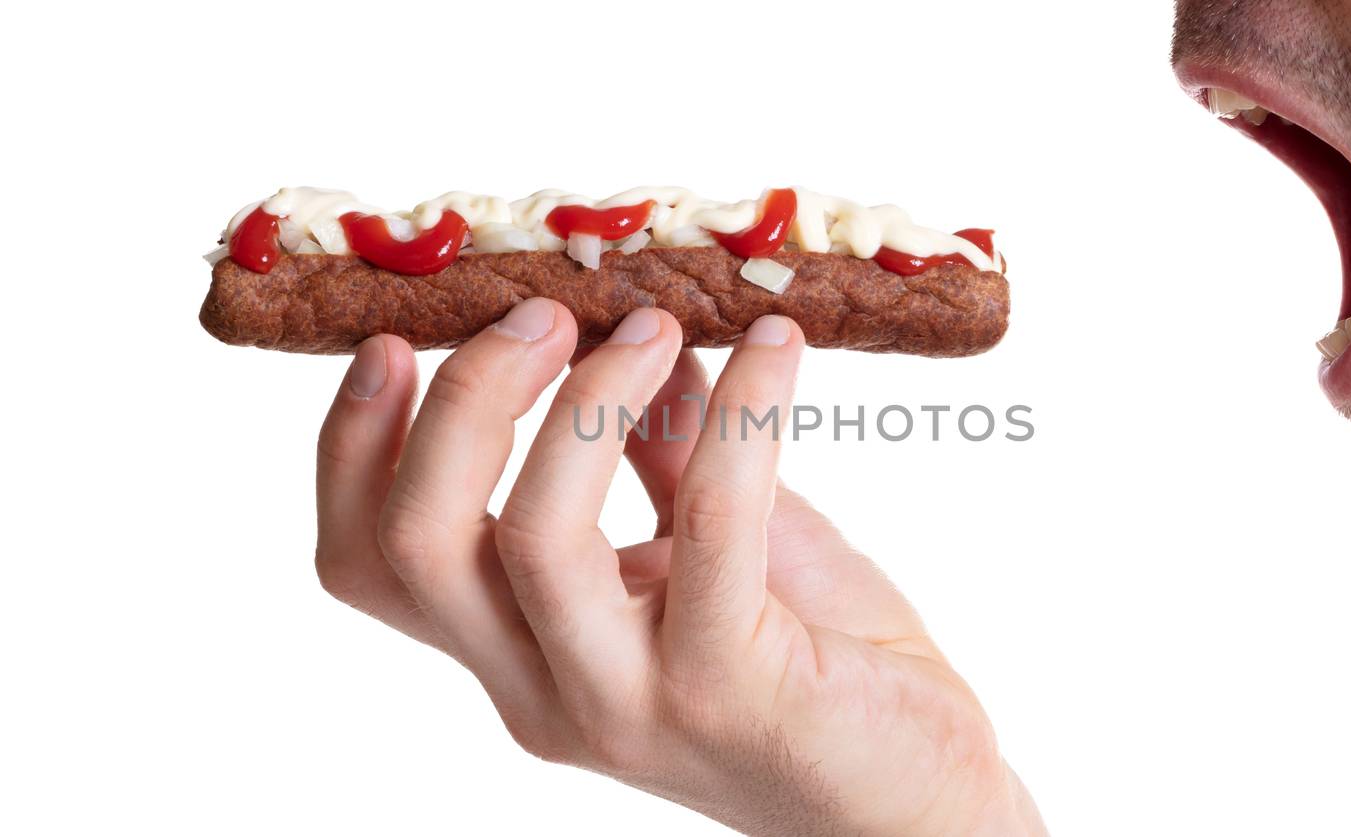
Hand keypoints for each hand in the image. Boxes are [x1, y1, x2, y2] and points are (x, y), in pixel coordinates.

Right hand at [313, 299, 1045, 835]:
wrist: (915, 797)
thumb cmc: (813, 666)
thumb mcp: (708, 551)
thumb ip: (659, 457)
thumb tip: (639, 331)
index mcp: (516, 656)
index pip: (370, 564)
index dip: (354, 448)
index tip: (398, 343)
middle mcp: (545, 693)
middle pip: (420, 545)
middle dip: (466, 403)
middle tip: (545, 315)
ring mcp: (631, 703)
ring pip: (537, 540)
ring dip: (586, 403)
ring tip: (654, 326)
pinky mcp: (735, 689)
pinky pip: (712, 521)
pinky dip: (738, 413)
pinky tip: (779, 349)